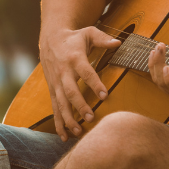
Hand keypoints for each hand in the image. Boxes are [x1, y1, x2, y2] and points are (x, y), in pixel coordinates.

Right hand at [39, 26, 121, 141]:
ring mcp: (56, 83)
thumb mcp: (89, 32)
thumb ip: (103, 38)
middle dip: (80, 106)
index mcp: (74, 58)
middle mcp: (63, 72)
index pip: (85, 72)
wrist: (50, 39)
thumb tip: (118, 42)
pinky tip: (65, 136)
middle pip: (71, 91)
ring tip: (79, 131)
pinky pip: (55, 108)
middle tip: (91, 118)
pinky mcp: (52, 90)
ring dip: (69, 118)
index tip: (104, 95)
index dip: (94, 83)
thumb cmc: (74, 37)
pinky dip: (58, 123)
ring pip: (61, 103)